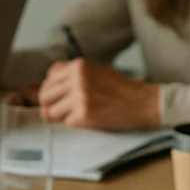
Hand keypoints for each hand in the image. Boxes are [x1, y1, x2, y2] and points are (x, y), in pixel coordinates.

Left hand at [37, 59, 160, 130]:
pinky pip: (66, 123)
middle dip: (51, 104)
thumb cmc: (121, 89)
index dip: (52, 90)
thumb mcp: (95, 70)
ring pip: (51, 111)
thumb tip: (47, 85)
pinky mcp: (84, 115)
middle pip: (45, 95)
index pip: (49, 78)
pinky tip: (89, 119)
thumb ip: (72, 74)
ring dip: (62, 116)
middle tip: (63, 110)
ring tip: (78, 114)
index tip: (59, 97)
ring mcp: (80, 97)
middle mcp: (77, 78)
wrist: (144, 103)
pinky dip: (75, 124)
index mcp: (79, 65)